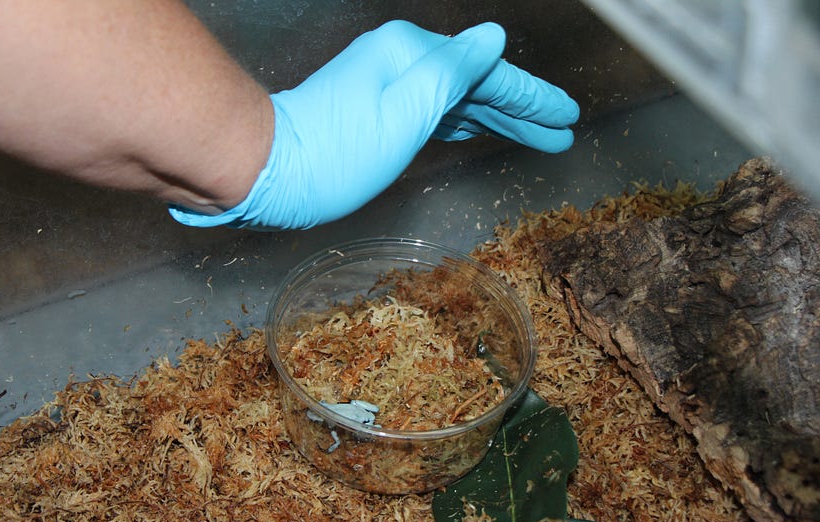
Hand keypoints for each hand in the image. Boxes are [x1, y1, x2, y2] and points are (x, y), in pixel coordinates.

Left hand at [170, 20, 578, 229]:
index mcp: (411, 55)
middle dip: (522, 108)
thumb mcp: (404, 114)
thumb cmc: (332, 153)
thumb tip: (492, 39)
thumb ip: (452, 76)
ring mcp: (385, 87)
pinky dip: (461, 122)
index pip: (488, 73)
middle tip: (562, 130)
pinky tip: (475, 129)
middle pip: (477, 84)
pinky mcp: (372, 114)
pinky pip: (432, 112)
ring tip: (537, 136)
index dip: (531, 97)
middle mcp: (400, 63)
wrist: (267, 171)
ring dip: (497, 118)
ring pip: (456, 99)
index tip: (567, 115)